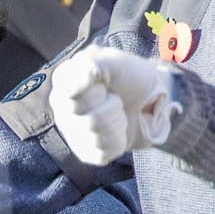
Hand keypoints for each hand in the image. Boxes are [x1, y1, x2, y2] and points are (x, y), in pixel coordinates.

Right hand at [49, 47, 180, 165]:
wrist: (152, 98)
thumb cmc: (130, 76)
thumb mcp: (113, 61)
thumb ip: (89, 66)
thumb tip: (69, 90)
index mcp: (63, 82)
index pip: (71, 96)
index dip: (96, 92)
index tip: (106, 85)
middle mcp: (62, 108)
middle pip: (86, 118)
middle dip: (111, 107)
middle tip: (116, 98)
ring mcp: (72, 132)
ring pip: (95, 135)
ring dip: (117, 122)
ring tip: (119, 113)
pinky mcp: (86, 152)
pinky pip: (101, 152)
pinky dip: (118, 140)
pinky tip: (118, 130)